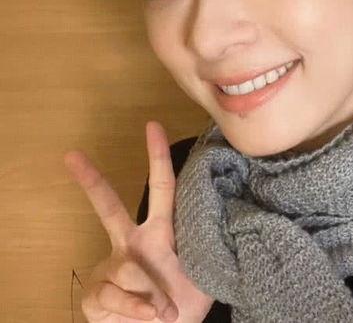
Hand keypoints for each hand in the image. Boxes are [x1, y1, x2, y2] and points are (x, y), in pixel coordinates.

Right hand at [64, 121, 214, 321]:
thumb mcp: (203, 272)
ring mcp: (111, 267)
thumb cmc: (185, 298)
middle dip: (92, 181)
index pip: (163, 188)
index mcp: (161, 231)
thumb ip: (199, 253)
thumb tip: (178, 245)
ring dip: (154, 297)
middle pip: (109, 207)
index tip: (153, 126)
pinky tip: (144, 317)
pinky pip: (117, 298)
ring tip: (164, 311)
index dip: (158, 156)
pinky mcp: (94, 293)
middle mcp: (133, 242)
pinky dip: (137, 313)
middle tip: (72, 155)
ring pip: (129, 269)